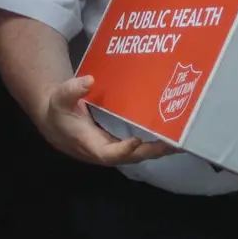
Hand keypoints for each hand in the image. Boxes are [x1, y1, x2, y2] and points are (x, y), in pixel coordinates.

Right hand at [32, 75, 174, 166]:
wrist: (57, 122)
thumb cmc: (60, 110)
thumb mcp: (61, 98)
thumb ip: (72, 90)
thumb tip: (89, 81)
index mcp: (88, 143)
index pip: (107, 153)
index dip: (121, 150)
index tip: (135, 141)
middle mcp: (104, 151)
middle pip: (130, 157)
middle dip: (150, 151)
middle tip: (172, 143)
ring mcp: (114, 150)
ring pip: (138, 155)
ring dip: (158, 150)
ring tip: (180, 142)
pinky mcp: (120, 146)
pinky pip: (139, 149)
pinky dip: (156, 145)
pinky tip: (173, 138)